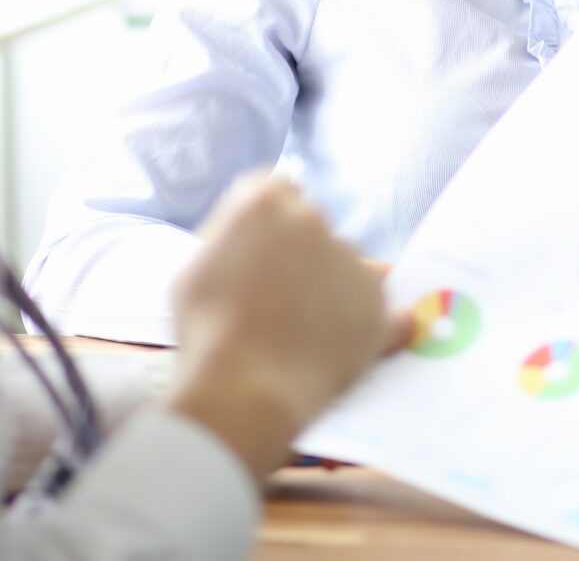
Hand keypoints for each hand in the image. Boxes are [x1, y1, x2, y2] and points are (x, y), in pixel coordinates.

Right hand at [161, 172, 392, 480]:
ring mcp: (353, 262)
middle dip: (300, 254)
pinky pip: (385, 309)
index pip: (277, 190)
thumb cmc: (206, 330)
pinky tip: (357, 341)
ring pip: (347, 266)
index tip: (261, 253)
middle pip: (313, 227)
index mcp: (265, 202)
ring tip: (305, 334)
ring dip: (332, 288)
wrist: (243, 388)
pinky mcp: (378, 307)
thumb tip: (258, 242)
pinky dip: (375, 323)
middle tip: (278, 298)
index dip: (268, 223)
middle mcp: (315, 220)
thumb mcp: (194, 270)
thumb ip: (229, 243)